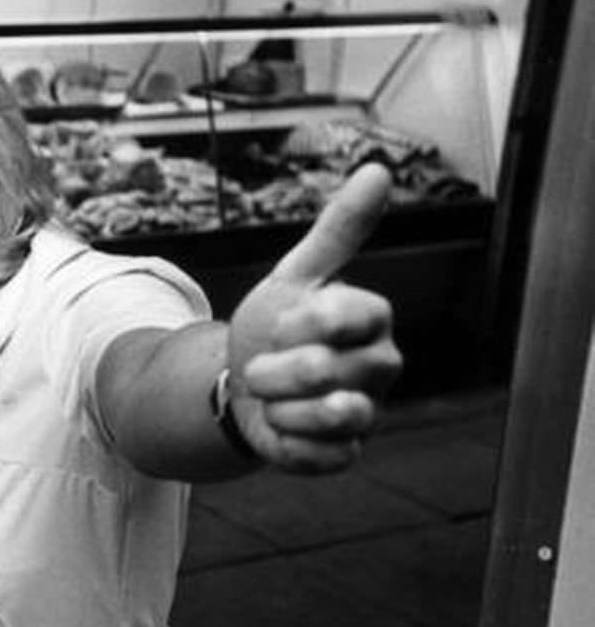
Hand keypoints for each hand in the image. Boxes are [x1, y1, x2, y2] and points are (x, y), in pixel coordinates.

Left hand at [226, 163, 402, 471]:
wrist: (246, 384)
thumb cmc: (278, 325)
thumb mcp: (297, 274)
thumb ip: (339, 228)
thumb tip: (378, 169)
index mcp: (371, 319)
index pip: (339, 317)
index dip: (295, 323)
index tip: (278, 323)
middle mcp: (379, 367)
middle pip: (323, 370)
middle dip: (271, 368)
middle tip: (261, 365)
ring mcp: (366, 413)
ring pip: (327, 417)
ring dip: (277, 405)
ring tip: (269, 396)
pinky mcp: (345, 453)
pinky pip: (318, 457)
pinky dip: (283, 443)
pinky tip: (276, 426)